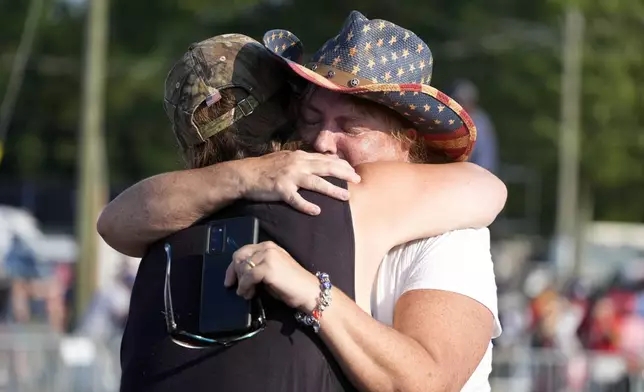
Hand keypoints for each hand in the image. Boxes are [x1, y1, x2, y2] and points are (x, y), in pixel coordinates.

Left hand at [224, 241, 318, 312]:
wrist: (308, 291)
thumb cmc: (292, 284)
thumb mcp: (272, 270)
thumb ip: (258, 266)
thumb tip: (239, 274)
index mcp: (268, 246)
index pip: (243, 251)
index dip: (233, 267)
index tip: (229, 280)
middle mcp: (267, 248)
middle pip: (239, 257)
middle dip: (234, 274)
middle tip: (237, 288)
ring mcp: (268, 256)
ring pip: (242, 268)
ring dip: (241, 283)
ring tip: (247, 293)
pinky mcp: (268, 268)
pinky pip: (247, 277)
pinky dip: (244, 287)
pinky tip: (248, 294)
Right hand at [238, 151, 360, 214]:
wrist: (245, 174)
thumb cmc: (266, 168)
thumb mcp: (286, 158)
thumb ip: (304, 160)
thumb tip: (321, 160)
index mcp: (299, 156)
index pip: (325, 159)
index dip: (341, 165)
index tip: (353, 170)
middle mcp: (297, 164)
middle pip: (325, 168)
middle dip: (344, 174)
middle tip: (358, 180)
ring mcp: (289, 177)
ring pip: (315, 183)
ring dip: (332, 190)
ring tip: (346, 196)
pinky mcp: (280, 189)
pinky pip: (296, 199)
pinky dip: (306, 205)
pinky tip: (316, 211)